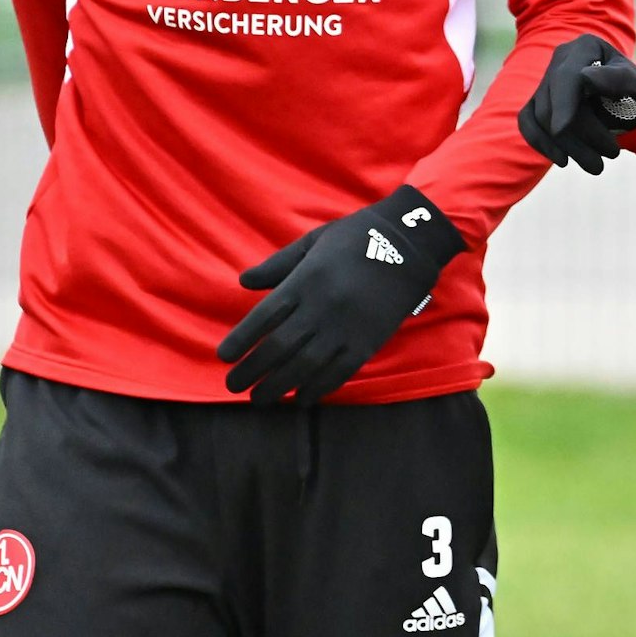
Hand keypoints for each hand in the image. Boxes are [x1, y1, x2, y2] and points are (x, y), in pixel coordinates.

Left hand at [216, 186, 464, 403]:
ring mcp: (346, 327)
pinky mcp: (369, 340)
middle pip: (278, 348)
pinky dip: (318, 388)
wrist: (410, 243)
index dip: (241, 340)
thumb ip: (279, 264)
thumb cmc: (357, 236)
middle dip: (252, 371)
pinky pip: (339, 372)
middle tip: (233, 388)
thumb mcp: (314, 241)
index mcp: (305, 280)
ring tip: (260, 400)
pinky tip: (301, 399)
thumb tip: (243, 282)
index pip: (263, 318)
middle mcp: (321, 307)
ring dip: (278, 386)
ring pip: (304, 366)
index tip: (224, 357)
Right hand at [518, 32, 635, 173]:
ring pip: (542, 117)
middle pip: (555, 102)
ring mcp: (547, 79)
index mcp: (584, 47)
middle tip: (607, 159)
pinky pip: (528, 122)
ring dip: (567, 146)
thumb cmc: (633, 89)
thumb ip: (616, 78)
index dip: (563, 103)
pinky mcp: (537, 100)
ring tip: (596, 166)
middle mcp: (560, 59)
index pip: (568, 77)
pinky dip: (540, 143)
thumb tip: (585, 77)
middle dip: (578, 136)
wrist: (625, 97)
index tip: (561, 129)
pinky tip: (562, 160)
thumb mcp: (635, 83)